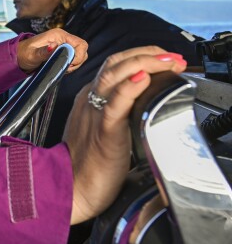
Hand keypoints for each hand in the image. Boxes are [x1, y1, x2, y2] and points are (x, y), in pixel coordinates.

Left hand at [16, 28, 87, 73]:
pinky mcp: (62, 50)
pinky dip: (70, 64)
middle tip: (65, 68)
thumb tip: (54, 47)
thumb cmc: (24, 54)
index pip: (81, 43)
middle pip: (82, 49)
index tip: (69, 64)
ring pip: (79, 54)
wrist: (19, 56)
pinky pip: (73, 57)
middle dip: (77, 61)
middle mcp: (63, 38)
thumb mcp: (32, 55)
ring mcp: (63, 44)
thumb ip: (43, 52)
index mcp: (58, 35)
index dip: (79, 56)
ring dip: (74, 64)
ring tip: (62, 68)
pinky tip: (61, 67)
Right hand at [63, 47, 185, 223]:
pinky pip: (114, 105)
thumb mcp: (103, 128)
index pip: (116, 65)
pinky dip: (128, 89)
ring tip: (166, 61)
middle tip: (172, 56)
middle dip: (147, 53)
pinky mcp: (103, 132)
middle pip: (115, 63)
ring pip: (114, 76)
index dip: (142, 56)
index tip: (166, 58)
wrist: (70, 189)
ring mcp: (95, 114)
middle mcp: (90, 100)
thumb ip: (118, 111)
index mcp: (89, 99)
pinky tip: (142, 80)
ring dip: (143, 63)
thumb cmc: (87, 165)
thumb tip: (142, 100)